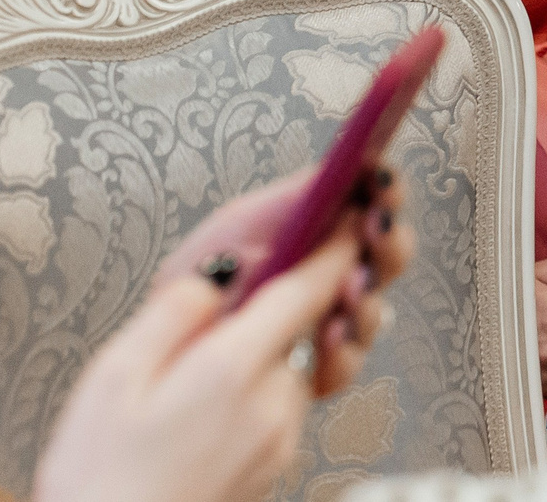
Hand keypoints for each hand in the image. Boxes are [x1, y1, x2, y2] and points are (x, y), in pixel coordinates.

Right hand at [33, 228, 371, 501]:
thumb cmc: (97, 477)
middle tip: (281, 260)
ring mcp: (281, 437)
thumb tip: (233, 267)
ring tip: (229, 335)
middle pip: (308, 323)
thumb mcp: (115, 376)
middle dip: (301, 291)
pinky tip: (226, 384)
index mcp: (233, 370)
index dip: (329, 246)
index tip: (345, 209)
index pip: (305, 289)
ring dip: (282, 337)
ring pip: (298, 360)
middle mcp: (274, 403)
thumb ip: (180, 310)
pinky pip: (287, 397)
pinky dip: (270, 376)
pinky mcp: (276, 463)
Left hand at [153, 166, 415, 396]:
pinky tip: (328, 341)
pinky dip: (343, 352)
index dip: (384, 189)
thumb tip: (341, 172)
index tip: (382, 180)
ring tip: (351, 292)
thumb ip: (288, 203)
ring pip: (374, 310)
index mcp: (316, 233)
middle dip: (390, 242)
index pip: (368, 204)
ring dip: (368, 297)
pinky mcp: (312, 373)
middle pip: (388, 254)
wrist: (156, 352)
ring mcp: (328, 325)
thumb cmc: (193, 283)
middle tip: (375, 233)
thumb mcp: (232, 230)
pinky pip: (345, 365)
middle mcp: (331, 276)